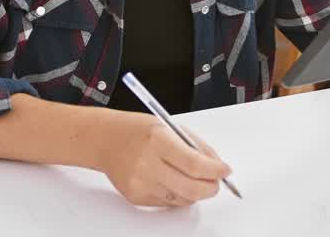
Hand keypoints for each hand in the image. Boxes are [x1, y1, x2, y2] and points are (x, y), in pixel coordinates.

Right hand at [98, 112, 232, 207]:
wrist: (105, 140)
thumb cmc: (138, 130)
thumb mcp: (170, 127)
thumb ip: (197, 146)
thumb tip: (218, 167)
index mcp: (158, 140)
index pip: (195, 164)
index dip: (215, 170)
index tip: (225, 170)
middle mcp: (147, 163)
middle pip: (191, 188)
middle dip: (211, 187)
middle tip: (216, 181)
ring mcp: (140, 183)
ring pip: (182, 199)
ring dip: (195, 191)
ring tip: (191, 177)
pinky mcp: (136, 196)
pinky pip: (168, 203)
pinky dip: (178, 194)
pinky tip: (171, 179)